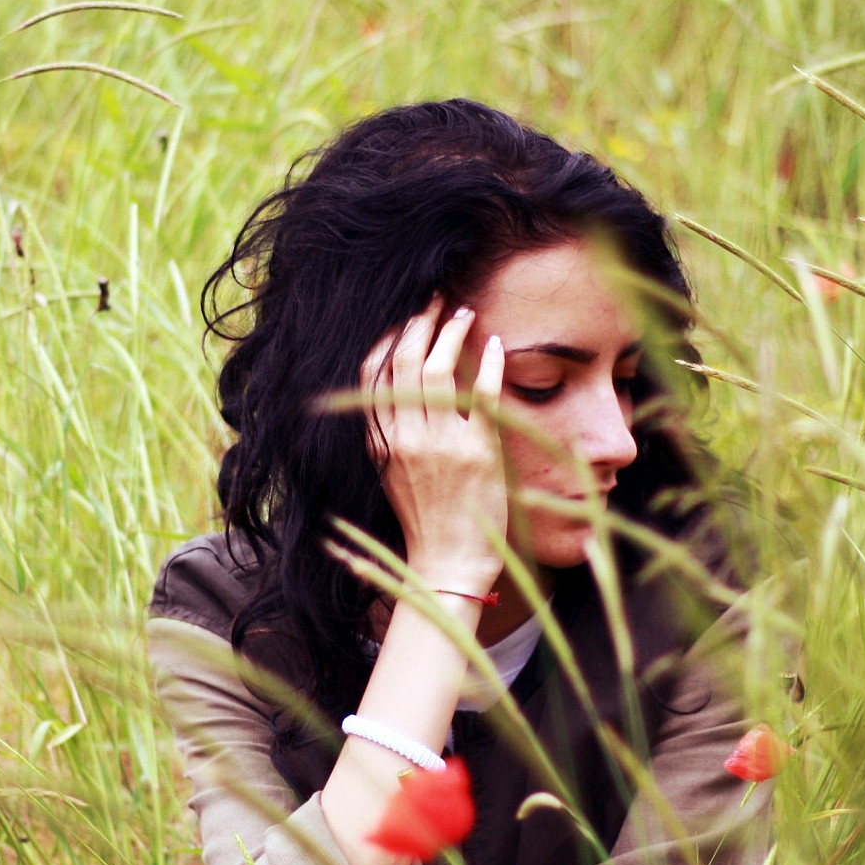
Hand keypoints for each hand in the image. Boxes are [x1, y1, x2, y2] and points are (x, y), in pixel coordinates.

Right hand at [362, 299, 507, 590]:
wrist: (447, 564)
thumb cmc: (425, 522)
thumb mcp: (392, 475)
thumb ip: (391, 436)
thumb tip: (393, 398)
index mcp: (381, 442)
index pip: (371, 374)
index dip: (387, 338)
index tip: (402, 317)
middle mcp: (406, 438)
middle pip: (403, 363)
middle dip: (418, 322)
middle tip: (435, 300)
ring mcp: (440, 444)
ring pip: (436, 370)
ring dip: (450, 333)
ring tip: (463, 313)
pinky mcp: (476, 452)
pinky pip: (480, 395)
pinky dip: (486, 365)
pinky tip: (493, 346)